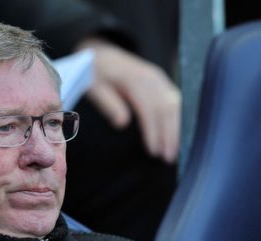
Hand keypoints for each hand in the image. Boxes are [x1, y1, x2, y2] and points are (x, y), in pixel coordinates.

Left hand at [76, 38, 179, 162]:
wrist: (101, 51)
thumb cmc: (95, 72)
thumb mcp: (94, 87)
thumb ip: (108, 103)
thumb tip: (123, 123)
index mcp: (134, 79)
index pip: (148, 109)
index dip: (153, 132)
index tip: (153, 151)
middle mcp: (151, 77)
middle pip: (165, 109)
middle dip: (168, 135)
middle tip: (167, 158)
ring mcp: (158, 77)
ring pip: (173, 105)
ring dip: (174, 129)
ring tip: (171, 151)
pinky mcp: (161, 80)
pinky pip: (173, 100)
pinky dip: (175, 118)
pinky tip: (174, 134)